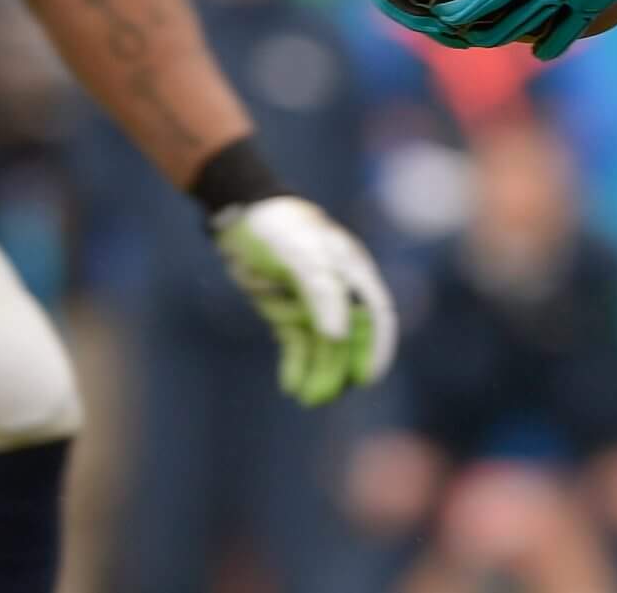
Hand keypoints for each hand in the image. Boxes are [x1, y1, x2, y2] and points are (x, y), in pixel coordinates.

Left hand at [210, 196, 397, 405]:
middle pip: (348, 340)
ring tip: (305, 397)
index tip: (367, 377)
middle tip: (322, 397)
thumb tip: (339, 335)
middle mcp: (338, 292)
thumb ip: (323, 291)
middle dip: (338, 370)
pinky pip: (297, 346)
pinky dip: (296, 365)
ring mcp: (312, 305)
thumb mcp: (300, 254)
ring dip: (317, 373)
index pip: (377, 315)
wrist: (239, 218)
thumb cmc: (278, 227)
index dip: (378, 348)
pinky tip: (290, 385)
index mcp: (353, 271)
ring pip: (322, 348)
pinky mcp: (288, 315)